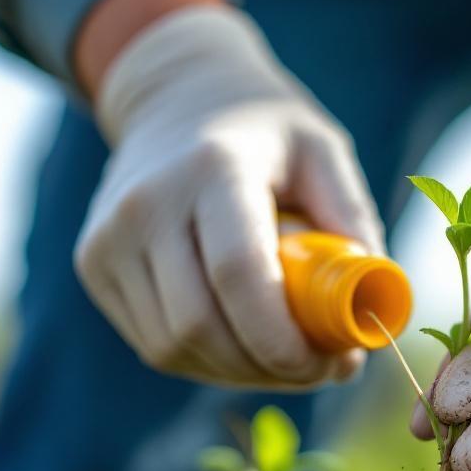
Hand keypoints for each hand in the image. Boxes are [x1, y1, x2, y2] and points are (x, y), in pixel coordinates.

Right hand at [74, 5, 384, 386]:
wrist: (177, 96)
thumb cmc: (266, 133)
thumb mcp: (324, 153)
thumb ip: (354, 222)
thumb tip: (376, 307)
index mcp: (211, 167)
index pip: (239, 274)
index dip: (284, 340)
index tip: (331, 365)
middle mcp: (146, 202)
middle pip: (200, 325)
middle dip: (267, 369)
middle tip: (320, 372)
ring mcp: (108, 237)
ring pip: (172, 346)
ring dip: (238, 373)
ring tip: (286, 360)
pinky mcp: (93, 264)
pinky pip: (153, 343)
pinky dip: (206, 361)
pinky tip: (243, 346)